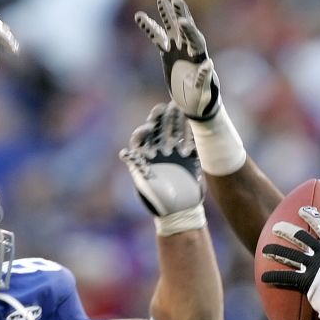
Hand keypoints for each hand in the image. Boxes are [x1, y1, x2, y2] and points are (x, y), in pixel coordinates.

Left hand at [120, 102, 206, 234]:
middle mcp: (158, 152)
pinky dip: (191, 132)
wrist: (180, 212)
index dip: (144, 131)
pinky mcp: (190, 157)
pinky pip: (190, 141)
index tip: (148, 128)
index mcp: (144, 157)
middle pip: (158, 130)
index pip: (141, 139)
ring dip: (177, 120)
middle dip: (161, 119)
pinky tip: (194, 122)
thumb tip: (124, 153)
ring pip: (174, 132)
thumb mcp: (144, 185)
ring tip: (181, 108)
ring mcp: (175, 153)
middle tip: (166, 107)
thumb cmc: (158, 202)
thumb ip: (137, 168)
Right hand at [134, 0, 221, 120]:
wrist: (195, 103)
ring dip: (165, 14)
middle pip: (185, 29)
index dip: (189, 31)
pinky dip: (150, 28)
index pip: (196, 40)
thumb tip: (209, 63)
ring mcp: (178, 50)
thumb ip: (205, 76)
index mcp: (199, 58)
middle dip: (180, 13)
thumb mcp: (205, 91)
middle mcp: (189, 50)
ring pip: (171, 29)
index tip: (182, 20)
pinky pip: (157, 38)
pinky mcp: (167, 54)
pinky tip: (140, 17)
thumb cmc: (203, 99)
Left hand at [261, 207, 319, 319]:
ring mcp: (315, 266)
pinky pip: (286, 277)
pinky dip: (274, 276)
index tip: (303, 210)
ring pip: (290, 255)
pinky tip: (264, 277)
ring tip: (265, 249)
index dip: (312, 217)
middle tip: (277, 227)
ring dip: (275, 251)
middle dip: (287, 230)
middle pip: (302, 237)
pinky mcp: (307, 281)